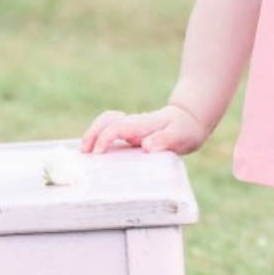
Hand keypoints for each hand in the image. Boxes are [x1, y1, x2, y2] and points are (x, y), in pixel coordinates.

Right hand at [80, 104, 208, 154]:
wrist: (189, 120)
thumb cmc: (185, 130)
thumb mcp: (180, 135)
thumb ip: (165, 139)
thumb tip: (147, 146)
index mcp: (142, 125)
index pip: (118, 127)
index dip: (105, 138)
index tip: (98, 153)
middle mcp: (133, 124)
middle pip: (107, 121)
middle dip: (92, 134)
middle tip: (84, 152)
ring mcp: (130, 127)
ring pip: (106, 123)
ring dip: (92, 134)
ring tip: (84, 152)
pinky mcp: (130, 134)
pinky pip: (109, 131)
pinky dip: (98, 138)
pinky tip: (95, 154)